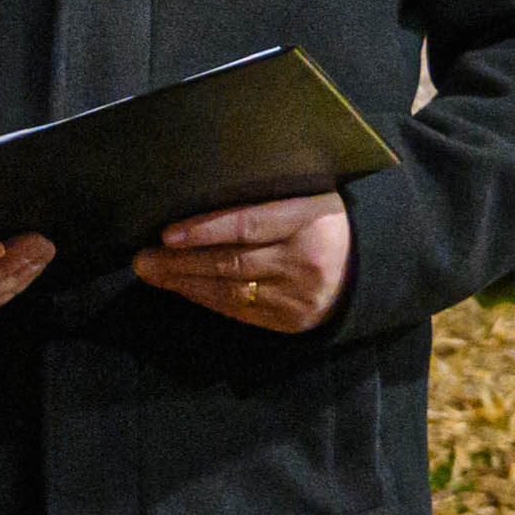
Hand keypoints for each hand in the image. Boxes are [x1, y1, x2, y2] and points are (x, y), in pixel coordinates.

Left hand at [137, 188, 352, 336]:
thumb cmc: (326, 220)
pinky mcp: (292, 321)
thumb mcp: (307, 196)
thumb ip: (265, 196)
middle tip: (142, 259)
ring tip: (152, 272)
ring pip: (230, 290)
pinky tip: (182, 288)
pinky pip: (240, 311)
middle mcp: (305, 261)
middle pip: (231, 262)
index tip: (166, 234)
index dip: (205, 230)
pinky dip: (206, 299)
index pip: (249, 224)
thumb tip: (198, 192)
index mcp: (311, 219)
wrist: (372, 265)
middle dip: (181, 262)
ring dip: (185, 283)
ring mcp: (299, 296)